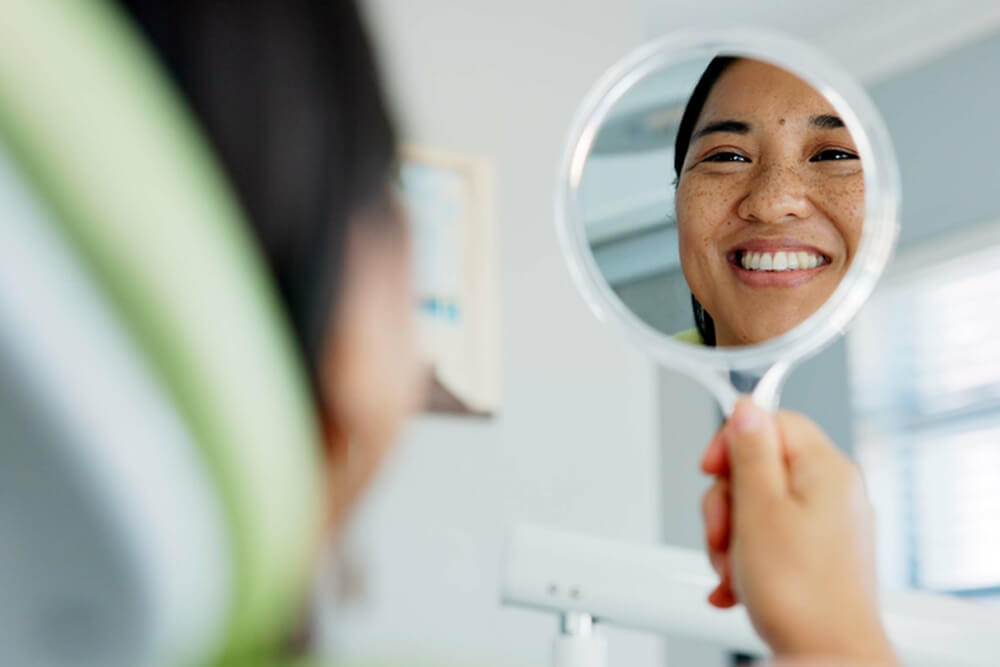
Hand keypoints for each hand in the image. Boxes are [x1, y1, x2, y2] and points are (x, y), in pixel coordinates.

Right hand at [700, 399, 895, 663]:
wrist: (829, 657)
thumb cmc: (800, 593)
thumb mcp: (759, 507)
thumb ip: (751, 450)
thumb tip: (747, 406)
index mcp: (826, 469)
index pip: (771, 421)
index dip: (733, 442)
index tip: (711, 471)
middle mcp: (834, 492)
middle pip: (758, 467)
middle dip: (726, 504)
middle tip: (724, 535)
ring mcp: (827, 526)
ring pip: (756, 507)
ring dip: (731, 539)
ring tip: (733, 570)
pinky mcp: (818, 556)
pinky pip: (770, 539)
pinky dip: (746, 559)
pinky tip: (736, 586)